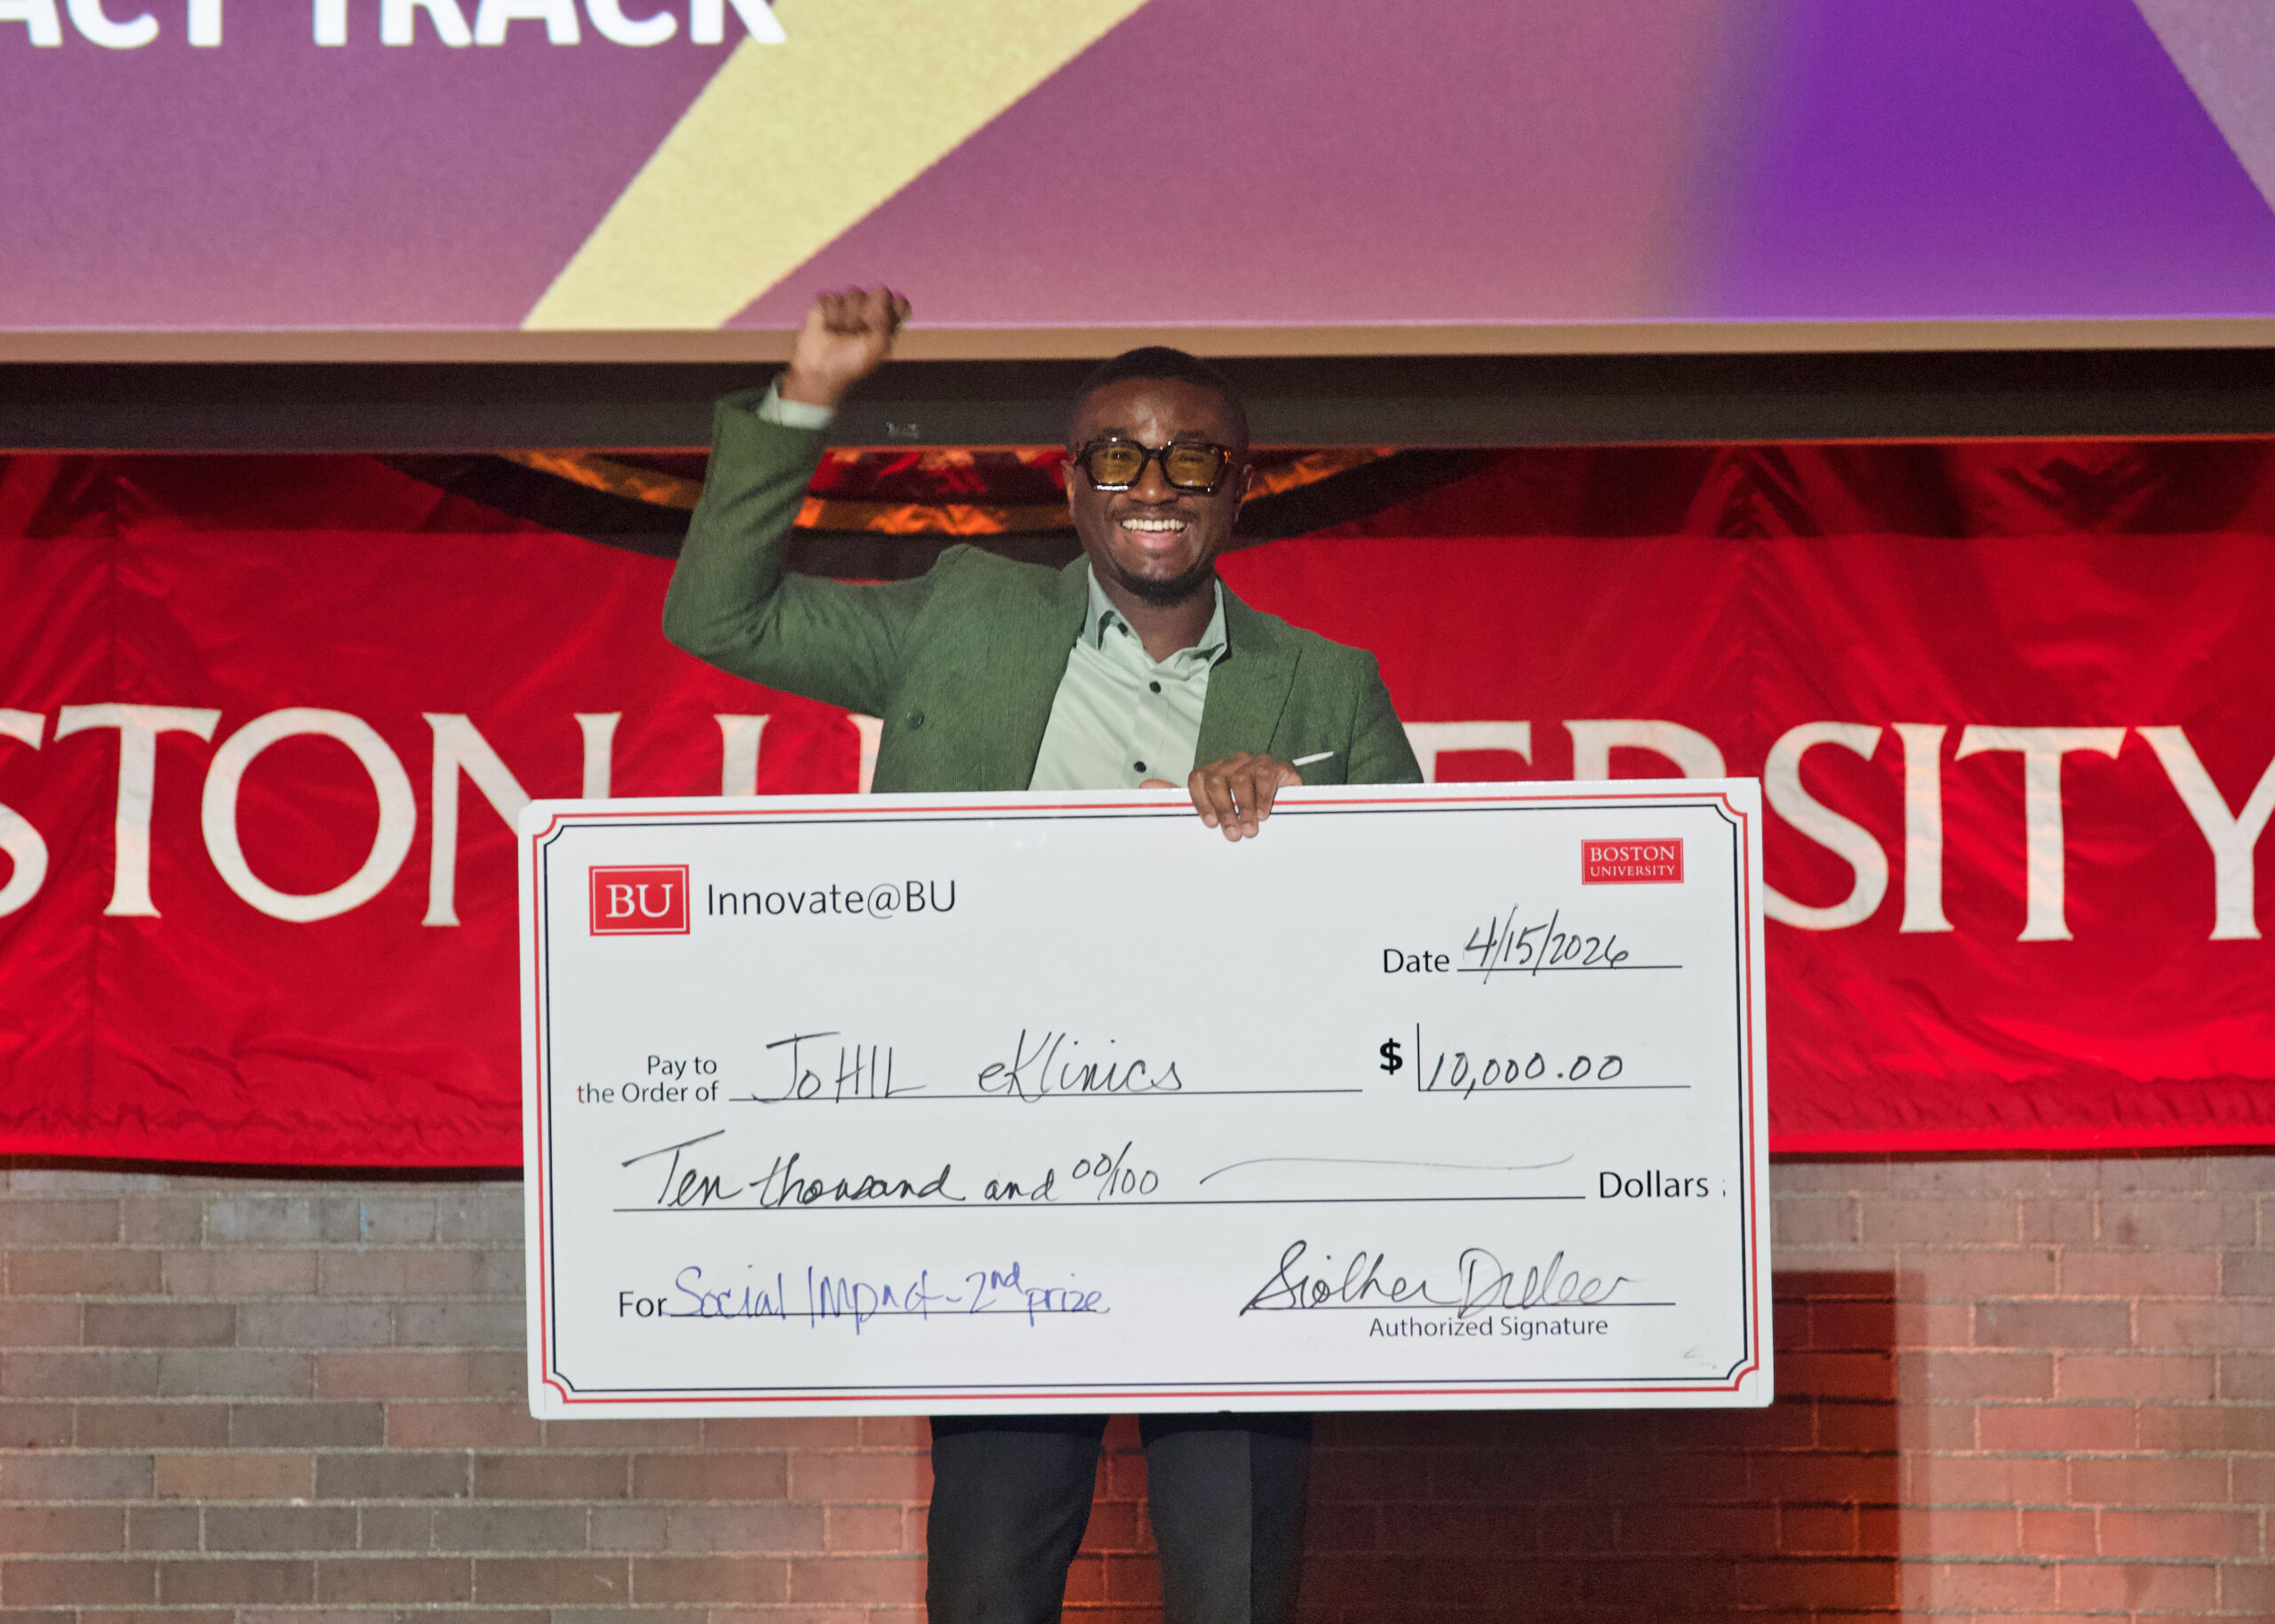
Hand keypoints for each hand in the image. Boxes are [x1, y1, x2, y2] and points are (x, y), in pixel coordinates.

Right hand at [779, 287, 909, 410]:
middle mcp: (870, 310)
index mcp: (887, 322)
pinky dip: (829, 315)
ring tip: (841, 332)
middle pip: (880, 293)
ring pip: (855, 293)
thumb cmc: (851, 363)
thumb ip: (885, 322)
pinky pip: (832, 297)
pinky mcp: (829, 303)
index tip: (881, 324)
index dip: (893, 309)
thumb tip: (882, 295)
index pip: (900, 303)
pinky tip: (828, 328)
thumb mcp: (876, 348)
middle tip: (858, 330)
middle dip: (868, 312)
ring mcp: (849, 305)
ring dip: (847, 317)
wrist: (821, 369)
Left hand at [1180, 752, 1301, 841]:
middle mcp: (1234, 762)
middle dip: (1223, 809)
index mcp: (1218, 770)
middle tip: (1232, 833)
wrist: (1296, 798)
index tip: (1211, 823)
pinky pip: (1265, 778)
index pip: (1198, 778)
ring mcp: (1254, 762)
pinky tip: (1263, 814)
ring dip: (1243, 808)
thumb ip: (1219, 813)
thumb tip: (1204, 824)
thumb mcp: (1235, 809)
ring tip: (1249, 829)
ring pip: (1239, 780)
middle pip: (1216, 780)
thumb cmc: (1257, 806)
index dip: (1201, 801)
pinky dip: (1262, 799)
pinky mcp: (1275, 766)